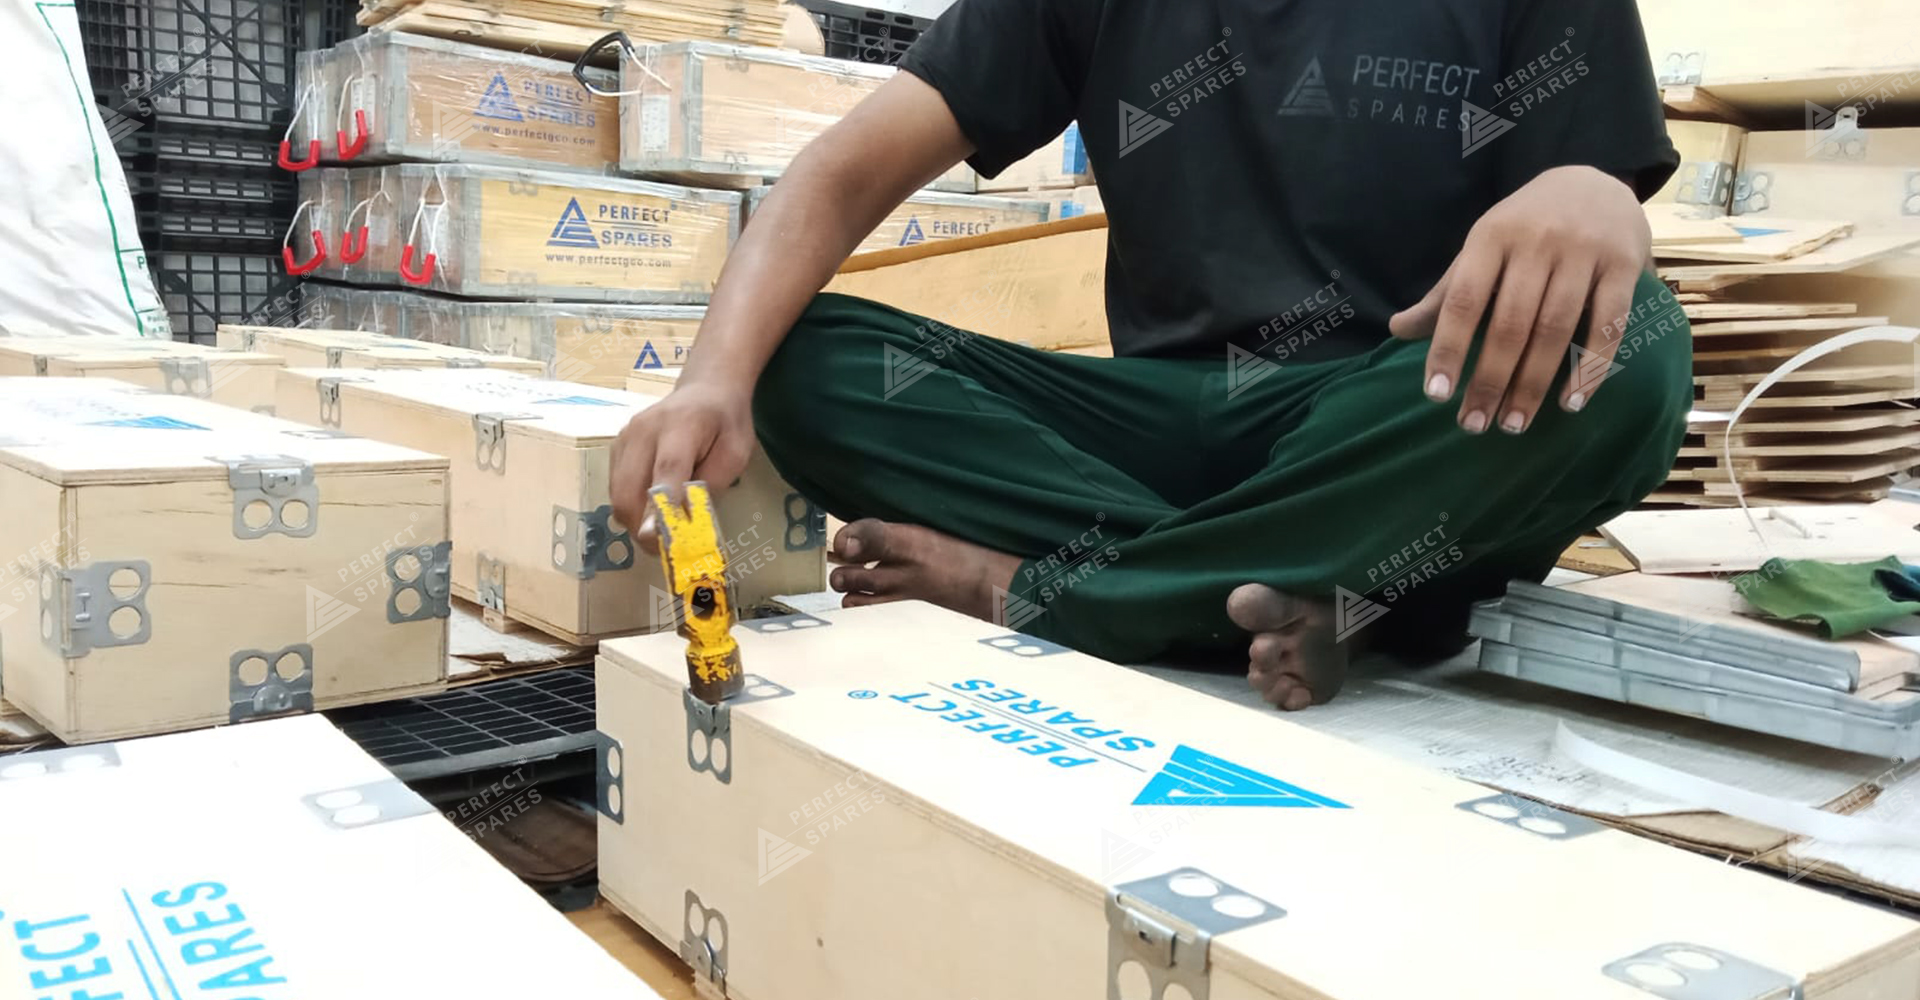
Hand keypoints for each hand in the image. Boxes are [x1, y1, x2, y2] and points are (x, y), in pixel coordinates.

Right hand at [609, 380, 756, 552]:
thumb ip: (712, 481)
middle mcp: (644, 429)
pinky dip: (630, 506)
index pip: (667, 469)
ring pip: (617, 493)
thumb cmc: (725, 423)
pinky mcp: (615, 447)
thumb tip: (684, 517)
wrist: (705, 389)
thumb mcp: (735, 452)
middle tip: (665, 548)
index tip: (660, 537)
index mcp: (681, 425)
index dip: (662, 506)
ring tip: (660, 530)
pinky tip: (652, 508)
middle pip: (629, 486)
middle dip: (642, 525)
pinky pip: (615, 487)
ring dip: (635, 520)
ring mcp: (624, 437)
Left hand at [1389, 165, 1650, 432]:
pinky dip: (1591, 367)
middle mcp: (1537, 242)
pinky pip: (1608, 324)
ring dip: (1534, 383)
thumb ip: (1446, 293)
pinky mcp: (1625, 265)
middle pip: (1510, 323)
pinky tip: (1571, 402)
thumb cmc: (1525, 227)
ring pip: (1556, 328)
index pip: (1464, 300)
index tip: (1437, 395)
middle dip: (1490, 379)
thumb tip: (1397, 330)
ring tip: (1514, 424)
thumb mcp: (1482, 248)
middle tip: (1474, 425)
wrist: (1594, 181)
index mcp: (1491, 237)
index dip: (1448, 348)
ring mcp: (1584, 252)